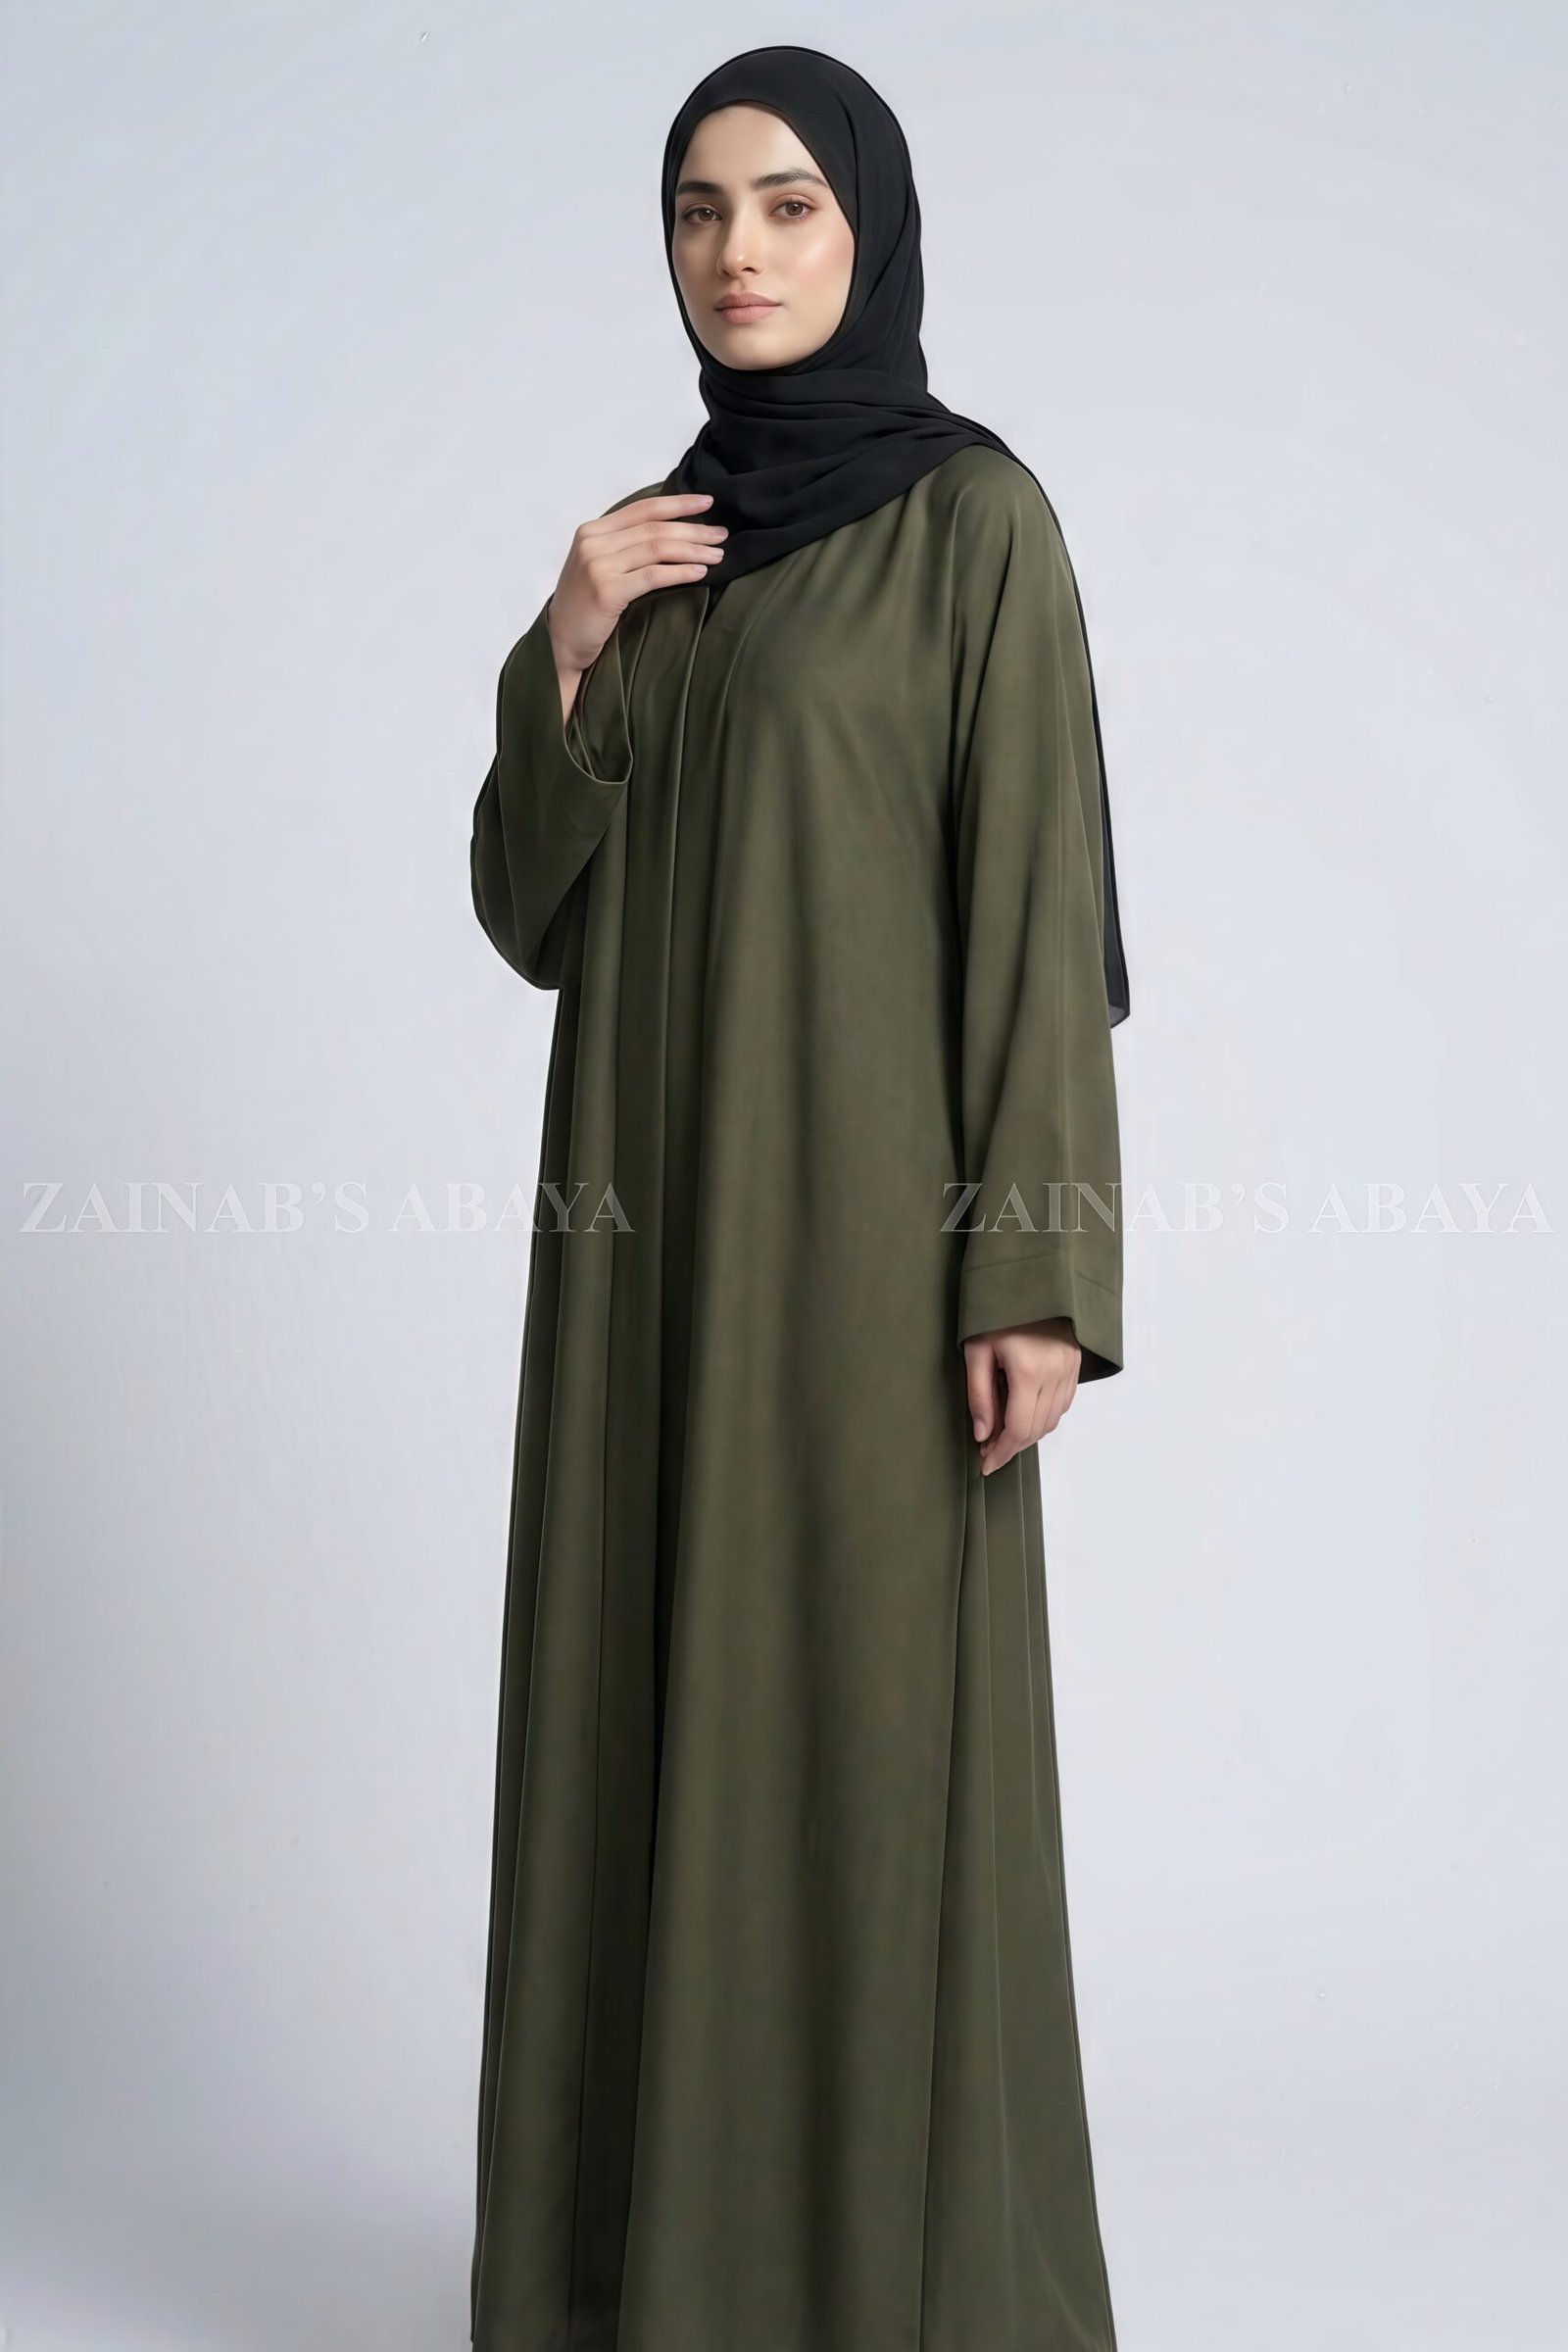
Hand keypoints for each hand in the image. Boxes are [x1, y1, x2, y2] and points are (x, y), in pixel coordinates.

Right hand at [546, 492, 728, 714]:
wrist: (561, 643)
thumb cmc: (585, 607)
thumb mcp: (598, 566)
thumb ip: (623, 546)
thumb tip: (671, 533)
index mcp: (592, 531)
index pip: (643, 509)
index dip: (678, 503)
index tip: (707, 502)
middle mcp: (593, 543)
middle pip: (654, 528)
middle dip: (694, 529)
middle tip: (722, 534)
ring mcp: (597, 566)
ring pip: (657, 549)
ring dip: (693, 550)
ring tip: (717, 555)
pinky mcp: (606, 591)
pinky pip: (653, 575)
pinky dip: (680, 572)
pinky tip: (700, 572)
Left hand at [963, 1316, 1081, 1476]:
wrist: (1031, 1278)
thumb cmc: (997, 1311)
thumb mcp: (976, 1350)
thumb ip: (979, 1395)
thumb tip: (983, 1434)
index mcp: (1029, 1372)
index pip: (1019, 1429)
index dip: (1002, 1452)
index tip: (986, 1465)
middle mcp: (1056, 1374)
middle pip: (1037, 1429)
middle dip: (1012, 1447)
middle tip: (989, 1452)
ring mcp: (1070, 1369)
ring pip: (1052, 1420)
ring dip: (1029, 1433)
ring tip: (1003, 1435)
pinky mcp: (1076, 1364)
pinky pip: (1063, 1404)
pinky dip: (1045, 1416)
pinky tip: (1025, 1414)